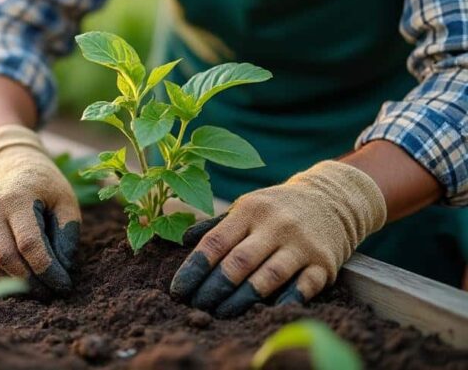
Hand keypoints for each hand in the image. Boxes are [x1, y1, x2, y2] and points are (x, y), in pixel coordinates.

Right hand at [0, 125, 80, 290]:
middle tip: (50, 292)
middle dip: (31, 282)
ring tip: (36, 289)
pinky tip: (13, 283)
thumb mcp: (64, 198)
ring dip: (13, 284)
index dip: (48, 270)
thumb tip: (64, 269)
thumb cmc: (42, 182)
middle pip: (6, 258)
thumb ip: (68, 232)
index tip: (64, 285)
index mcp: (18, 198)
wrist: (5, 161)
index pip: (30, 244)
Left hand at [169, 161, 386, 316]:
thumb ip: (217, 225)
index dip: (194, 269)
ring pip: (267, 277)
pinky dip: (284, 301)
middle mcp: (275, 225)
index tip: (178, 291)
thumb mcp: (247, 205)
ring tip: (221, 314)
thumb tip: (182, 241)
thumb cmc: (278, 207)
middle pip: (238, 262)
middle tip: (197, 307)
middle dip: (213, 288)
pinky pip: (304, 286)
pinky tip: (264, 313)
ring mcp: (301, 244)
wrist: (333, 197)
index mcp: (250, 210)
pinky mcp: (325, 262)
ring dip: (241, 299)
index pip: (215, 242)